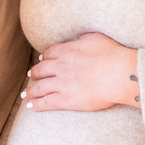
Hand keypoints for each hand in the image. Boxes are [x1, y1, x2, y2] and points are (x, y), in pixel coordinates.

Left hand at [22, 32, 139, 111]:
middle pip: (41, 69)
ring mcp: (62, 83)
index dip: (44, 58)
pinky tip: (31, 106)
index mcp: (68, 51)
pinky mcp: (67, 99)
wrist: (119, 73)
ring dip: (31, 91)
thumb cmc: (112, 54)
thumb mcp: (96, 38)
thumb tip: (79, 39)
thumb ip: (84, 38)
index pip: (50, 54)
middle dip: (34, 73)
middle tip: (30, 76)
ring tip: (25, 94)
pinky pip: (47, 102)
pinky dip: (37, 104)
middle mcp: (61, 66)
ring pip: (40, 87)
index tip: (42, 60)